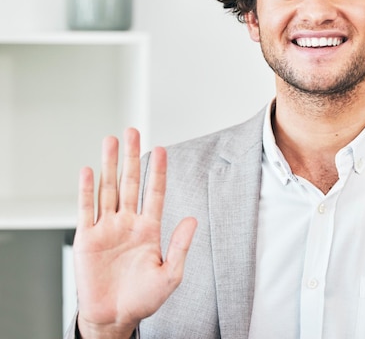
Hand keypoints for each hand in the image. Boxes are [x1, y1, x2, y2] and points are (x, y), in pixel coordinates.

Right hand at [73, 128, 196, 337]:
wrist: (113, 317)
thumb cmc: (143, 300)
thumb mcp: (170, 275)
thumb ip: (180, 246)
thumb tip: (192, 219)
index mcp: (149, 229)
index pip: (155, 192)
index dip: (158, 171)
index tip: (161, 149)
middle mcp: (128, 223)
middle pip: (131, 182)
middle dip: (132, 156)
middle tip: (133, 132)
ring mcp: (107, 228)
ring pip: (109, 189)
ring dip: (109, 165)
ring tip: (111, 141)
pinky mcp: (87, 238)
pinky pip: (86, 209)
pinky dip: (86, 190)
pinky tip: (89, 171)